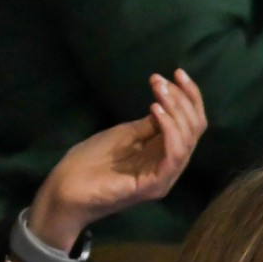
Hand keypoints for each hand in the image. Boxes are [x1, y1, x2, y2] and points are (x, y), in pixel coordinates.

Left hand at [26, 69, 207, 250]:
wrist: (67, 188)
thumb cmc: (91, 161)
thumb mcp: (125, 135)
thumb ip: (150, 126)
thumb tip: (167, 105)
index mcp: (165, 153)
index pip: (192, 125)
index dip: (190, 98)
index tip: (178, 73)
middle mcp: (171, 166)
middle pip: (195, 130)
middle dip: (182, 100)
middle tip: (160, 81)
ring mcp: (165, 177)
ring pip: (188, 141)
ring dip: (176, 111)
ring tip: (158, 91)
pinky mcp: (154, 185)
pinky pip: (173, 155)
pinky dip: (169, 130)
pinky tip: (156, 111)